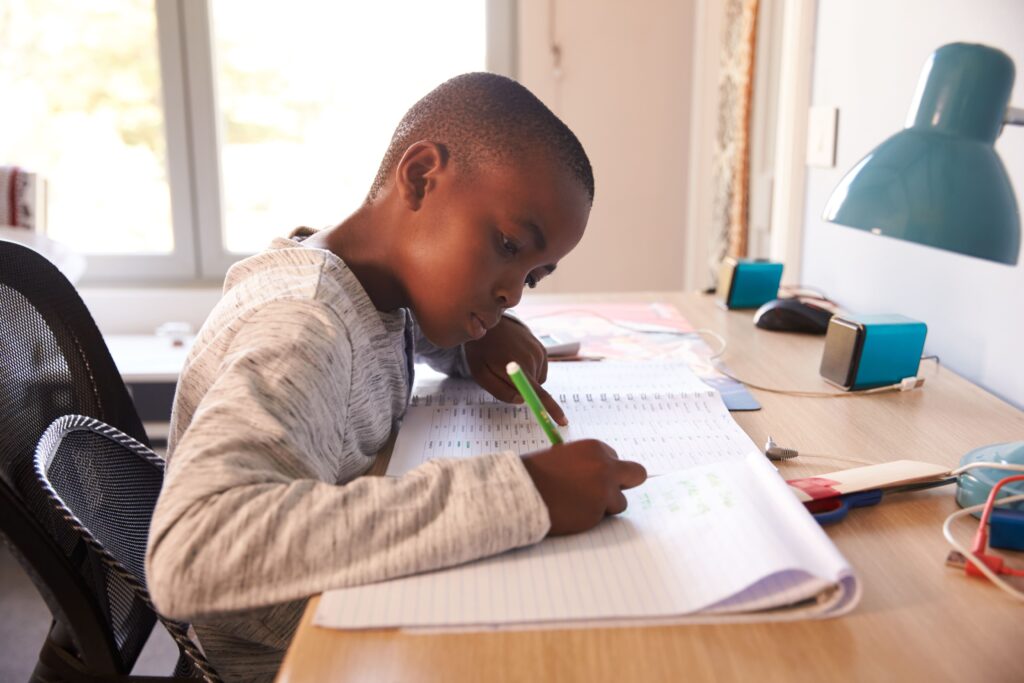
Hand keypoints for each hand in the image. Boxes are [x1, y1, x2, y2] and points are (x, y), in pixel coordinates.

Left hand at [464, 316, 566, 424]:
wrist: (488, 323)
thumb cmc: (481, 351)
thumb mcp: (481, 374)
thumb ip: (501, 391)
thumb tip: (522, 400)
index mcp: (517, 366)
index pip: (539, 393)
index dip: (551, 409)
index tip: (562, 422)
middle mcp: (533, 357)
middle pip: (536, 388)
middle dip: (523, 389)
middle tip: (502, 375)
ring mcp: (539, 350)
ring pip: (538, 379)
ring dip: (527, 380)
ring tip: (508, 363)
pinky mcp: (542, 347)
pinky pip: (540, 369)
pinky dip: (531, 370)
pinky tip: (516, 358)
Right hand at [521, 439, 646, 534]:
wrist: (522, 493)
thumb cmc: (536, 474)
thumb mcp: (563, 457)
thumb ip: (586, 463)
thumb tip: (598, 474)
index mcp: (594, 449)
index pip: (615, 459)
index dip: (604, 470)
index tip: (591, 477)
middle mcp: (605, 467)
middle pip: (636, 474)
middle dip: (625, 483)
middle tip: (611, 492)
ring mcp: (604, 491)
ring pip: (620, 502)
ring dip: (605, 506)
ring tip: (579, 505)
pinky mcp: (598, 513)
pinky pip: (603, 518)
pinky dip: (591, 518)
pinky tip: (572, 513)